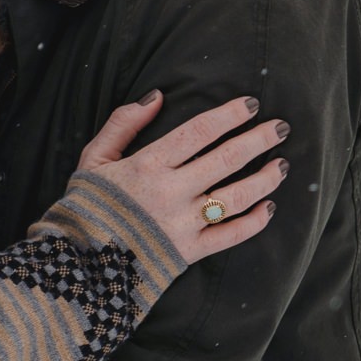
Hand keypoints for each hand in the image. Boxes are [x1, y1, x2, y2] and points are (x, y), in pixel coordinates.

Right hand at [74, 88, 288, 270]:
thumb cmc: (87, 207)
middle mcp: (171, 192)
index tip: (250, 104)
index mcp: (147, 165)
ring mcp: (183, 224)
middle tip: (280, 127)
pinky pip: (230, 236)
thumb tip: (157, 96)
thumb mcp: (94, 158)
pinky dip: (254, 222)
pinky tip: (268, 207)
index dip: (227, 115)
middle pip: (226, 159)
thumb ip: (123, 123)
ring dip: (265, 179)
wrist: (78, 265)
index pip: (198, 131)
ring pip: (236, 197)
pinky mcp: (189, 252)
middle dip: (258, 140)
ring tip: (282, 165)